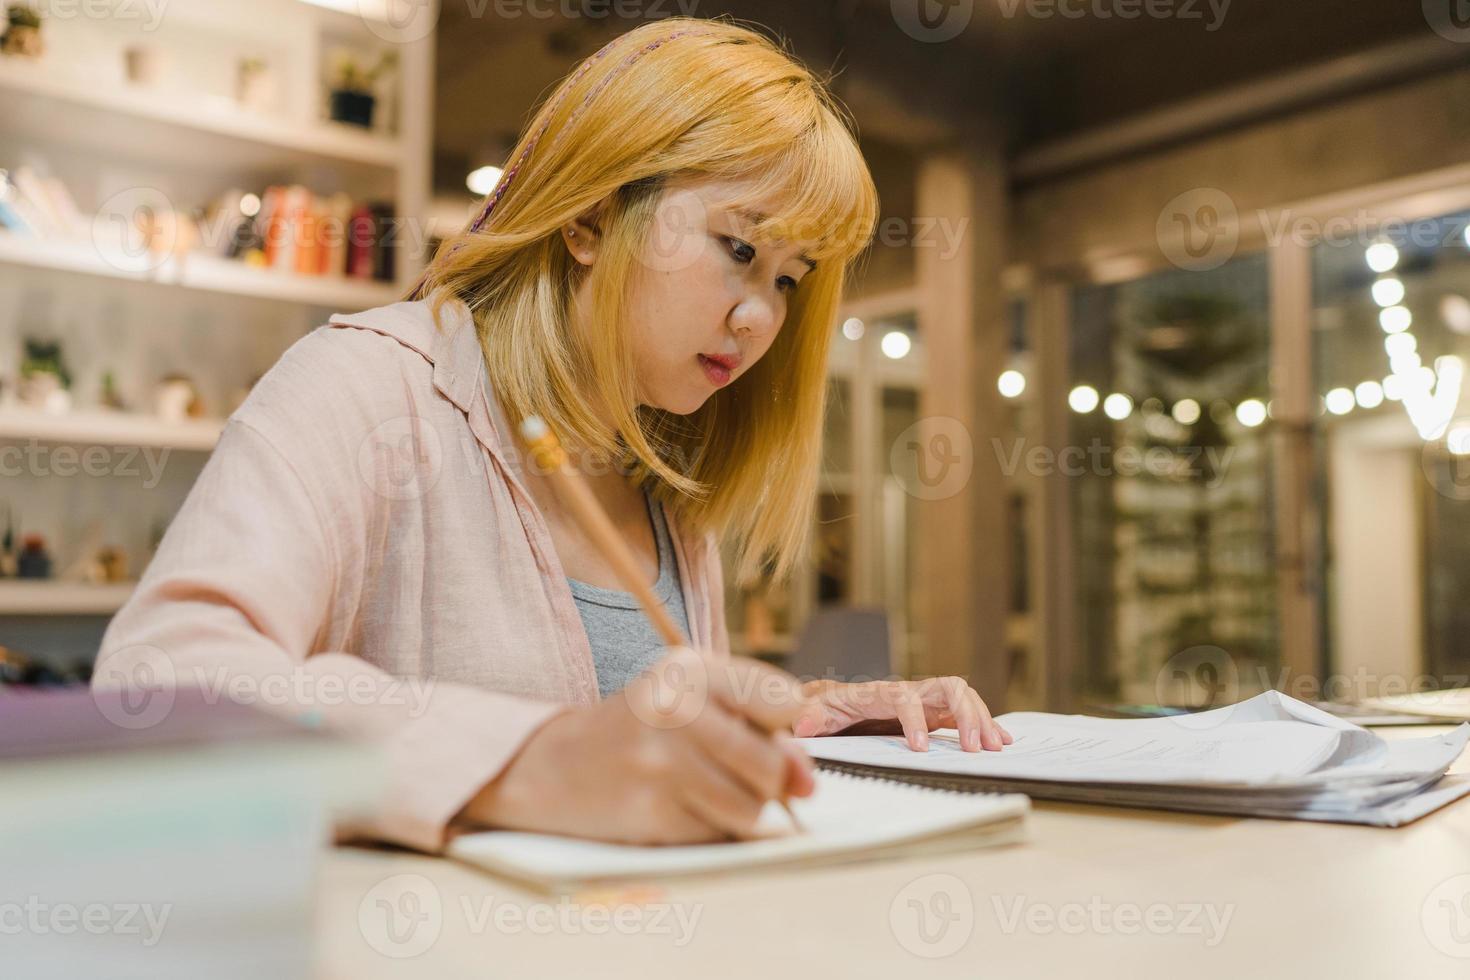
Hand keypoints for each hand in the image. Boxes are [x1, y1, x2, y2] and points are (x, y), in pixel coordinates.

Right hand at [461, 648, 815, 844]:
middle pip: (772, 764)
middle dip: (766, 780)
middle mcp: (676, 708)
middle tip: (732, 771)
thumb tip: (806, 782)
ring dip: (739, 809)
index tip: (767, 733)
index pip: (782, 701)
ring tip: (702, 789)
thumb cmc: (643, 729)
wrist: (554, 765)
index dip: (786, 729)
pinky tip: (678, 808)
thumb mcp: (693, 701)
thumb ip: (759, 728)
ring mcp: (662, 762)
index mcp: (692, 669)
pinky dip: (709, 829)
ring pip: (750, 807)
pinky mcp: (651, 811)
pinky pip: (717, 835)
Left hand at [792, 677, 1012, 752]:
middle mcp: (909, 691)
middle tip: (975, 747)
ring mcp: (926, 700)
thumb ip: (810, 717)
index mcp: (881, 693)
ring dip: (983, 718)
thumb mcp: (814, 713)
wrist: (834, 702)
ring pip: (963, 697)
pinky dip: (986, 723)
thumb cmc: (825, 708)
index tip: (920, 749)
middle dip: (966, 714)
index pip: (905, 698)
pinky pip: (966, 711)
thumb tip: (802, 724)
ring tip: (996, 747)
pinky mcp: (935, 712)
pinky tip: (1002, 740)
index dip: (914, 721)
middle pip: (947, 688)